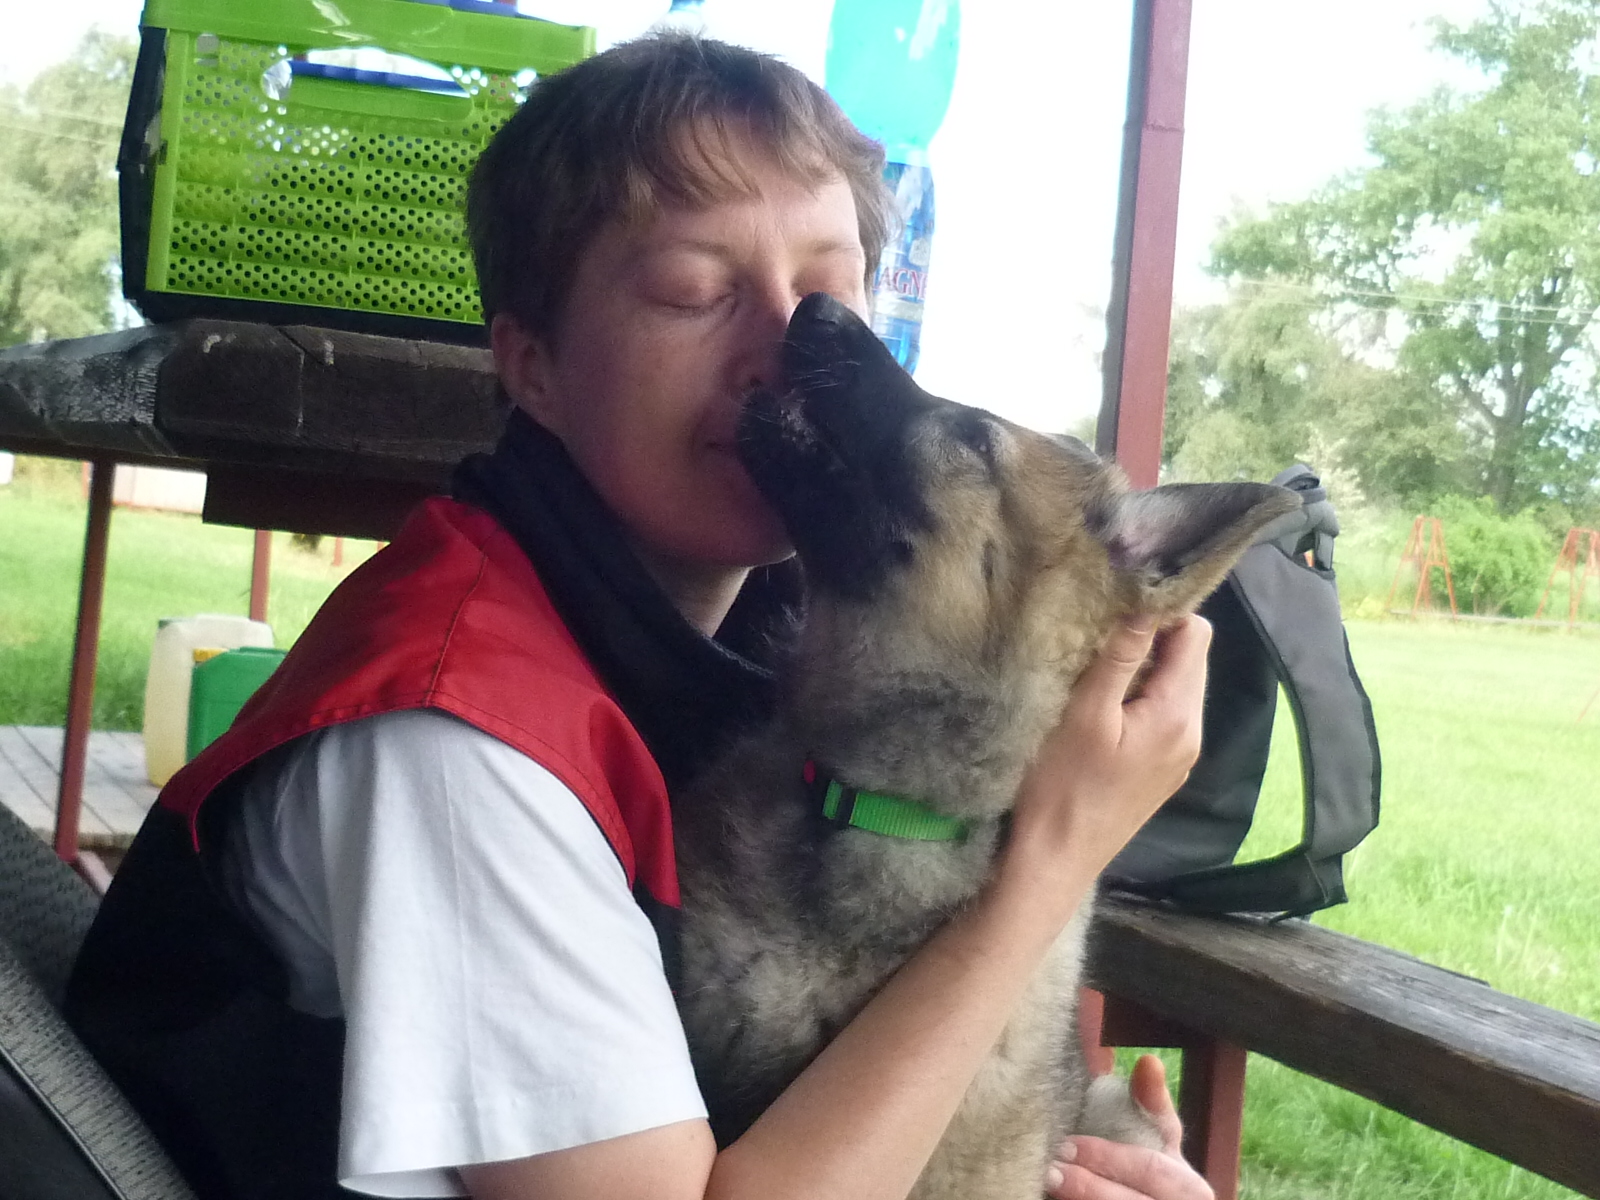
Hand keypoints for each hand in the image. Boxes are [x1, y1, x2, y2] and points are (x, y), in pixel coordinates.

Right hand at [1007, 614, 1210, 879]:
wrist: (1057, 859)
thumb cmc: (1062, 786)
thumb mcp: (1085, 713)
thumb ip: (1119, 657)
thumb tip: (1145, 601)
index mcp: (1178, 713)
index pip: (1196, 634)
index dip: (1160, 613)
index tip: (1116, 614)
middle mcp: (1192, 732)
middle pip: (1190, 659)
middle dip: (1152, 640)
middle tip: (1100, 644)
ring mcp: (1181, 754)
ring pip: (1177, 685)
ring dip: (1144, 670)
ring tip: (1098, 676)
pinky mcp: (1165, 769)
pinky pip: (1166, 714)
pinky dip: (1142, 699)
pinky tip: (1105, 712)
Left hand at [1046, 1057, 1213, 1199]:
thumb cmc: (1153, 1170)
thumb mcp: (1160, 1138)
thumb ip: (1153, 1103)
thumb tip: (1148, 1061)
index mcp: (1191, 1189)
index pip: (1149, 1169)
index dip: (1108, 1157)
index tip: (1068, 1145)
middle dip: (1088, 1186)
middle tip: (1050, 1169)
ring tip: (1048, 1185)